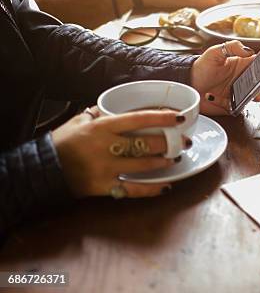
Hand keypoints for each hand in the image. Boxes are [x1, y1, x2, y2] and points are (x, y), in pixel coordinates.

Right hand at [52, 107, 189, 197]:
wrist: (43, 168)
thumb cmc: (63, 141)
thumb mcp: (81, 120)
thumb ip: (103, 112)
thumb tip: (123, 104)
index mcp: (102, 127)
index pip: (138, 119)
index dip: (161, 117)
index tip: (179, 117)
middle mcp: (106, 146)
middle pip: (145, 143)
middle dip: (169, 142)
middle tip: (183, 141)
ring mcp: (106, 168)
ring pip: (143, 165)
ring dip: (163, 162)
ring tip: (174, 158)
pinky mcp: (104, 187)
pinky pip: (133, 189)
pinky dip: (151, 189)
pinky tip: (165, 186)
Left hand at [191, 40, 259, 114]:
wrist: (187, 84)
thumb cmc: (200, 67)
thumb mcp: (214, 52)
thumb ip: (231, 47)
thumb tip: (248, 50)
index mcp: (240, 64)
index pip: (258, 64)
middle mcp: (241, 78)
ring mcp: (237, 92)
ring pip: (254, 95)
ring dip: (257, 96)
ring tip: (254, 95)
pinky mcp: (231, 104)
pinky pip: (239, 106)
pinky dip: (236, 104)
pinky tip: (226, 99)